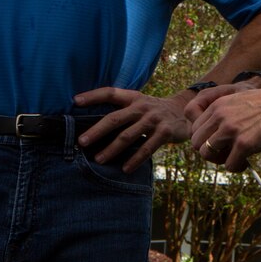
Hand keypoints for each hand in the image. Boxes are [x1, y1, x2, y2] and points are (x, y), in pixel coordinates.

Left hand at [73, 87, 191, 172]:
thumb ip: (122, 110)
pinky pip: (147, 148)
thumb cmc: (154, 112)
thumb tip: (93, 124)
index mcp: (133, 98)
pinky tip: (125, 168)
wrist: (186, 112)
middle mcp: (142, 107)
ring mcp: (154, 119)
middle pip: (115, 118)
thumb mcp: (140, 104)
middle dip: (97, 131)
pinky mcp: (165, 132)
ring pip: (128, 136)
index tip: (75, 101)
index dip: (93, 96)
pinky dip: (135, 159)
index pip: (110, 93)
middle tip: (81, 142)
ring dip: (112, 149)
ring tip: (99, 160)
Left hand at [190, 85, 260, 172]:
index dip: (206, 140)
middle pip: (197, 144)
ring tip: (236, 158)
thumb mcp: (239, 101)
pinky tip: (247, 162)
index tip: (220, 143)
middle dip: (210, 152)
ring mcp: (231, 130)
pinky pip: (229, 165)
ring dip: (220, 160)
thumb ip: (224, 115)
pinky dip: (237, 167)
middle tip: (227, 153)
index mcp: (217, 105)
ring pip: (206, 155)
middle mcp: (220, 116)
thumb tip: (216, 137)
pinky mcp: (244, 144)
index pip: (195, 129)